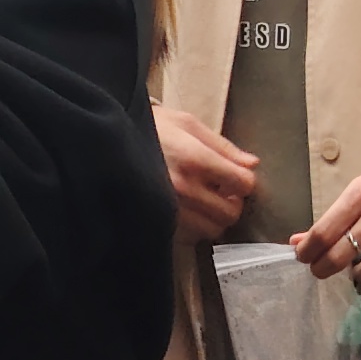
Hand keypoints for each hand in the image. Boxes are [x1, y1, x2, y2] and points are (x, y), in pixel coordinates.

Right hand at [156, 104, 255, 239]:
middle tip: (223, 191)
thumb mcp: (187, 124)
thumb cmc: (150, 128)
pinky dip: (196, 225)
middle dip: (232, 203)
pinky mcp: (159, 222)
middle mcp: (184, 188)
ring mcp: (171, 209)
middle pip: (230, 213)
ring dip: (215, 217)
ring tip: (204, 200)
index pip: (242, 184)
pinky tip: (188, 208)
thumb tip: (252, 164)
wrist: (108, 141)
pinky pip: (191, 236)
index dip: (244, 181)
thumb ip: (223, 146)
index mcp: (194, 158)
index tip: (236, 176)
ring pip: (212, 229)